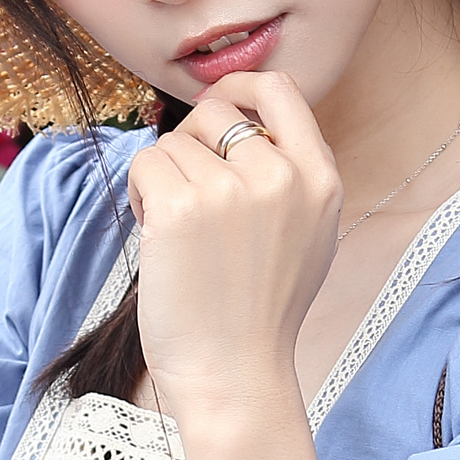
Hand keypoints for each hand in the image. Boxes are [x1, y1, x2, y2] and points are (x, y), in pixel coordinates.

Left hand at [128, 72, 341, 424]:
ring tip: (178, 235)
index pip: (282, 91)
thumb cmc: (259, 314)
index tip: (218, 99)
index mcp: (319, 179)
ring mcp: (231, 189)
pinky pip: (146, 163)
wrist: (235, 374)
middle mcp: (280, 175)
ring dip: (162, 180)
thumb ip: (289, 178)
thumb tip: (242, 124)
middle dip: (190, 146)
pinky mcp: (181, 205)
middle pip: (215, 112)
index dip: (242, 85)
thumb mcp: (307, 236)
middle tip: (188, 199)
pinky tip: (156, 236)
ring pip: (173, 142)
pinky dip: (140, 195)